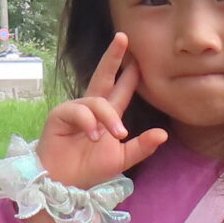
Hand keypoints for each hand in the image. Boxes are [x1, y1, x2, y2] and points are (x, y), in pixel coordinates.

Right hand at [36, 33, 168, 192]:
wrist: (65, 183)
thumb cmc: (90, 171)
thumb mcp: (122, 159)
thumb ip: (142, 147)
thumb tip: (164, 134)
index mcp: (107, 117)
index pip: (121, 90)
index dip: (129, 74)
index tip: (139, 57)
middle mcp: (91, 109)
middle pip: (103, 76)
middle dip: (113, 57)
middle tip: (123, 38)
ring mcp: (75, 110)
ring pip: (97, 101)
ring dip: (109, 117)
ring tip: (117, 135)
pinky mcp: (59, 115)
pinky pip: (78, 110)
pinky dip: (88, 123)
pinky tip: (91, 137)